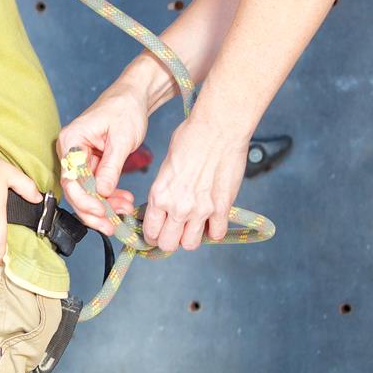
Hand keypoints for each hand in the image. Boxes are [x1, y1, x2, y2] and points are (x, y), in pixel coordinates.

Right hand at [56, 83, 150, 234]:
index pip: (70, 179)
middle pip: (75, 190)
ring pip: (86, 192)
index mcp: (71, 141)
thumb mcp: (121, 138)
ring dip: (104, 205)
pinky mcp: (91, 163)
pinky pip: (96, 186)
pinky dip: (109, 196)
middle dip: (94, 210)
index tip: (103, 211)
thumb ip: (111, 167)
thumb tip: (103, 193)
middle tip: (112, 225)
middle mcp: (70, 151)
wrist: (133, 96)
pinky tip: (124, 201)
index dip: (84, 200)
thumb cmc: (125, 109)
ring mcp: (80, 158)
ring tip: (124, 211)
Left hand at [142, 115, 248, 252]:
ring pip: (191, 244)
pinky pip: (216, 234)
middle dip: (169, 239)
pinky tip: (212, 219)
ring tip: (193, 225)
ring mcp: (201, 210)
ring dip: (190, 237)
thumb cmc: (190, 138)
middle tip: (174, 230)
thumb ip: (164, 190)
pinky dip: (213, 230)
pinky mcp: (222, 208)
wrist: (217, 128)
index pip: (150, 232)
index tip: (157, 232)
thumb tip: (163, 205)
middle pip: (168, 244)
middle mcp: (178, 207)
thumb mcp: (166, 166)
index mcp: (159, 195)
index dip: (152, 236)